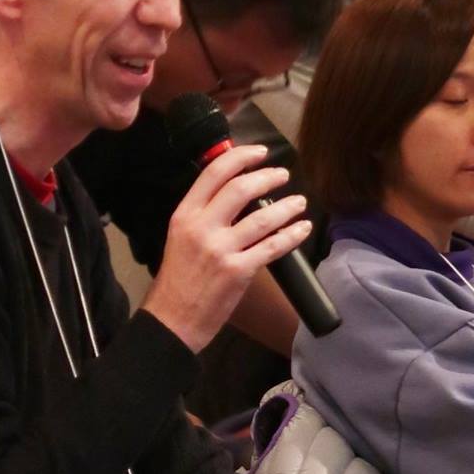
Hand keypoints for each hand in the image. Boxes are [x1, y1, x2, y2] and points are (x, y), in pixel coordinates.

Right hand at [143, 145, 310, 352]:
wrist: (171, 320)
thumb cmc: (176, 280)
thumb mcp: (179, 238)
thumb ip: (202, 216)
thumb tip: (234, 195)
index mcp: (184, 215)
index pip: (214, 173)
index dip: (241, 156)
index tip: (259, 152)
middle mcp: (202, 227)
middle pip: (241, 188)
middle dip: (268, 176)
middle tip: (283, 175)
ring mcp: (221, 249)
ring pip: (262, 217)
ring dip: (287, 206)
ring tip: (299, 202)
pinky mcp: (238, 271)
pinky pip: (272, 246)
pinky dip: (292, 235)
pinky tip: (302, 228)